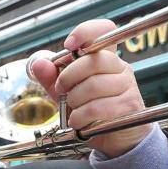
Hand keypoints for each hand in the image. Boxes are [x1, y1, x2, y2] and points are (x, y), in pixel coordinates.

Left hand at [26, 19, 150, 158]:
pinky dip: (81, 116)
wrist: (116, 138)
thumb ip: (52, 79)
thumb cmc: (93, 112)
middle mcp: (120, 68)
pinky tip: (78, 122)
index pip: (104, 30)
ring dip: (74, 100)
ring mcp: (127, 86)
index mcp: (105, 58)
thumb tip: (38, 63)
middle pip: (93, 60)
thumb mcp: (67, 94)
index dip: (86, 32)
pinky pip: (99, 107)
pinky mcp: (129, 105)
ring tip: (72, 109)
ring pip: (94, 85)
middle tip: (61, 90)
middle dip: (68, 77)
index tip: (69, 45)